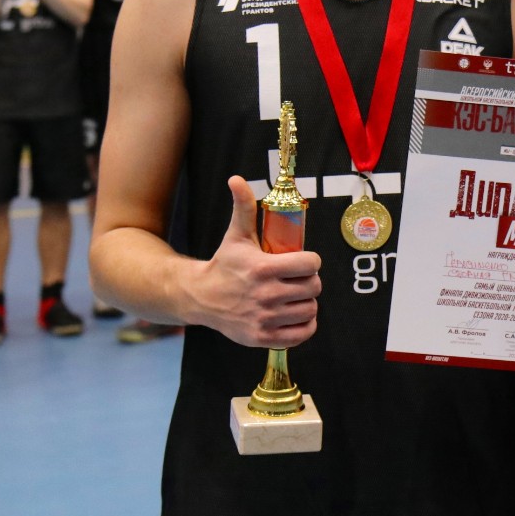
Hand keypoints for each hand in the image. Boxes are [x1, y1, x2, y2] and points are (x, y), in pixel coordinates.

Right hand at [189, 176, 321, 347]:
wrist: (200, 297)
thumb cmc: (224, 264)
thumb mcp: (236, 235)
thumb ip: (244, 207)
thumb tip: (237, 178)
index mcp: (263, 269)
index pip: (310, 264)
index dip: (311, 260)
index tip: (302, 260)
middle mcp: (265, 296)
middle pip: (313, 287)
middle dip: (310, 280)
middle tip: (299, 278)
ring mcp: (264, 319)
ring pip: (310, 309)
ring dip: (307, 302)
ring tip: (296, 295)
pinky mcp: (262, 337)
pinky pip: (302, 334)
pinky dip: (305, 325)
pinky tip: (296, 314)